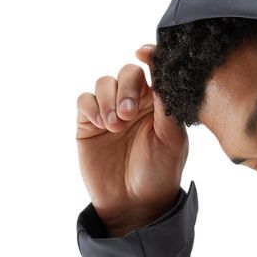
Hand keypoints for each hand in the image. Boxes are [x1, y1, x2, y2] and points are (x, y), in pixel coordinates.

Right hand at [76, 45, 188, 233]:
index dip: (149, 56)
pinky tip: (102, 127)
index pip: (154, 71)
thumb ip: (167, 102)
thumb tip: (159, 65)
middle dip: (126, 89)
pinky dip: (92, 107)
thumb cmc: (159, 173)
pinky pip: (85, 101)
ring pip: (104, 83)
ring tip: (115, 126)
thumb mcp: (171, 139)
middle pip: (127, 73)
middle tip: (128, 114)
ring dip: (109, 100)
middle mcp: (135, 104)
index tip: (143, 52)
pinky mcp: (89, 124)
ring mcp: (110, 112)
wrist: (134, 204)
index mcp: (160, 104)